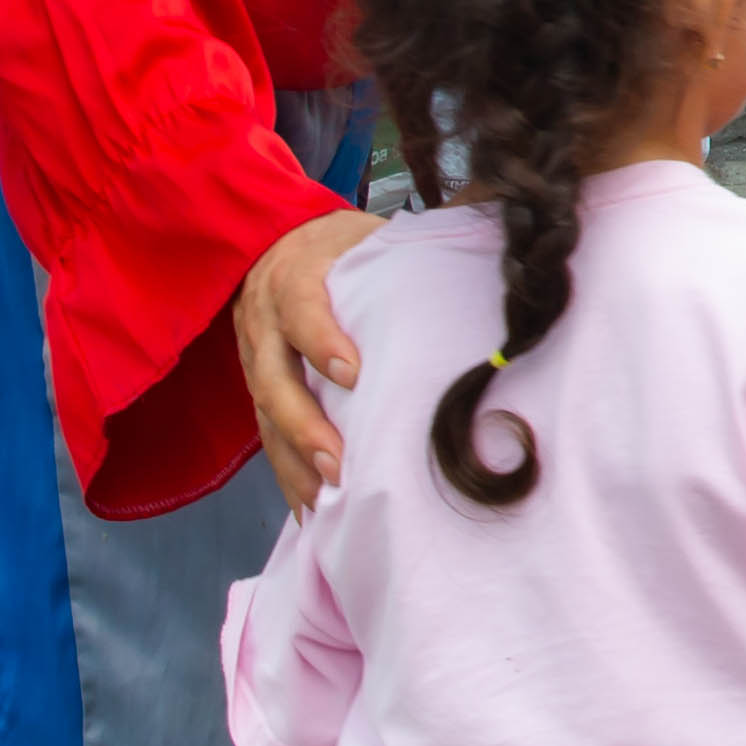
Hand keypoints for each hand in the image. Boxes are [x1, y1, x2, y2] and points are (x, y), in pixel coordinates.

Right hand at [236, 208, 384, 508]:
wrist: (274, 239)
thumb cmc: (339, 244)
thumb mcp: (365, 236)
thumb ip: (407, 252)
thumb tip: (491, 244)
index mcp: (294, 278)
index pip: (301, 309)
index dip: (322, 342)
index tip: (353, 374)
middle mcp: (263, 321)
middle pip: (274, 379)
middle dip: (304, 426)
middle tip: (339, 464)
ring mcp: (254, 356)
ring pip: (263, 416)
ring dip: (293, 461)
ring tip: (325, 499)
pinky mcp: (255, 384)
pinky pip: (263, 434)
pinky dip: (286, 473)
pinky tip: (309, 509)